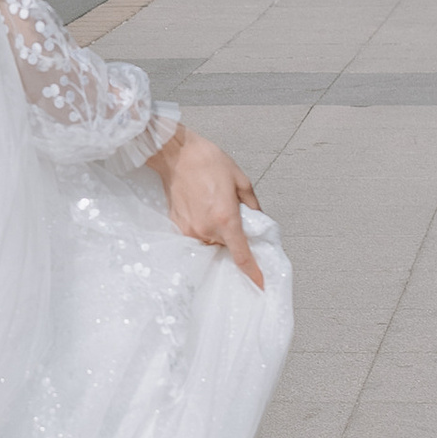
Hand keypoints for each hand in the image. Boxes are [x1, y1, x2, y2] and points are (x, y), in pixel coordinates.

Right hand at [152, 125, 267, 290]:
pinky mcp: (178, 226)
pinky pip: (197, 235)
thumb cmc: (206, 162)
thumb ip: (252, 205)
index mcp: (225, 219)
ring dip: (217, 231)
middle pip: (226, 247)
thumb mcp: (241, 180)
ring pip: (211, 241)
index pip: (241, 256)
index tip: (259, 283)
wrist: (177, 154)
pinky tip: (203, 206)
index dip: (253, 272)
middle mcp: (206, 229)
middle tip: (232, 215)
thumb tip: (257, 219)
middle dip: (233, 236)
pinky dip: (204, 226)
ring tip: (215, 206)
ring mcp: (190, 230)